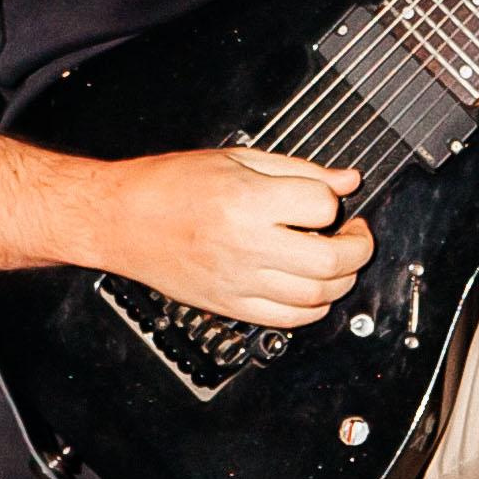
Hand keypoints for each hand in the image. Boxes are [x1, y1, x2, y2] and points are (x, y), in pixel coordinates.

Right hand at [91, 148, 371, 327]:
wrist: (120, 219)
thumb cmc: (169, 186)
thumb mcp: (237, 159)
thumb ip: (298, 170)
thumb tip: (345, 180)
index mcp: (248, 201)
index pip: (323, 207)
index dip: (333, 200)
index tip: (327, 198)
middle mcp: (247, 245)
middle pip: (331, 260)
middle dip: (357, 247)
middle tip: (354, 234)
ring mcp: (239, 281)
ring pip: (317, 296)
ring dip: (340, 280)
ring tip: (334, 260)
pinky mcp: (230, 305)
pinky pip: (289, 320)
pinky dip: (313, 308)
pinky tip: (312, 289)